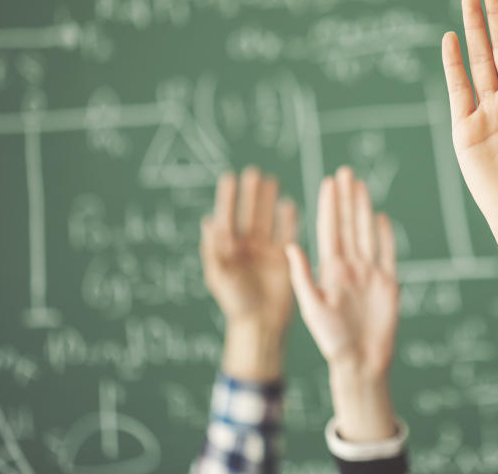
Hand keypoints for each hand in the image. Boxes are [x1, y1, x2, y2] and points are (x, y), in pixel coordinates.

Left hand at [200, 167, 297, 379]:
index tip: (230, 178)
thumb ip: (214, 249)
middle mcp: (247, 248)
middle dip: (250, 194)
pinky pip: (286, 234)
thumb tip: (208, 221)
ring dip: (268, 202)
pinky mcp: (284, 259)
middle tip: (254, 173)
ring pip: (267, 220)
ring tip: (271, 181)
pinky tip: (289, 204)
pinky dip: (288, 219)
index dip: (228, 198)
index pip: (227, 218)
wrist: (260, 324)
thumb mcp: (219, 276)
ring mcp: (266, 252)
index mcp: (228, 250)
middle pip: (249, 214)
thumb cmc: (235, 303)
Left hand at [286, 166, 398, 441]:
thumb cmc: (333, 341)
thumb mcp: (312, 308)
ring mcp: (370, 273)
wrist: (362, 362)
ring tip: (359, 185)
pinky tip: (380, 216)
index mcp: (330, 270)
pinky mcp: (388, 283)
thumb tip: (289, 246)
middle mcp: (350, 267)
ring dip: (362, 208)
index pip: (329, 229)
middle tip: (344, 171)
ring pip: (366, 232)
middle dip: (345, 198)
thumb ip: (302, 276)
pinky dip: (384, 234)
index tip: (327, 182)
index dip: (328, 205)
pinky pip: (387, 252)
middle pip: (348, 224)